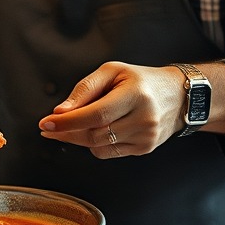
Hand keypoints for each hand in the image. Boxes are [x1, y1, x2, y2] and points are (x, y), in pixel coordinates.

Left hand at [37, 62, 184, 158]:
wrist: (177, 96)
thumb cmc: (141, 80)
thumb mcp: (112, 72)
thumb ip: (85, 90)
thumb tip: (61, 112)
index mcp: (135, 95)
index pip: (96, 115)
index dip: (68, 122)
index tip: (46, 123)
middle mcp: (143, 119)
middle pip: (95, 134)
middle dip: (67, 133)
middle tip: (49, 127)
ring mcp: (145, 137)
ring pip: (99, 146)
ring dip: (77, 138)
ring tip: (69, 126)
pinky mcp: (144, 149)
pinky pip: (108, 152)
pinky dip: (95, 144)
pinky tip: (95, 130)